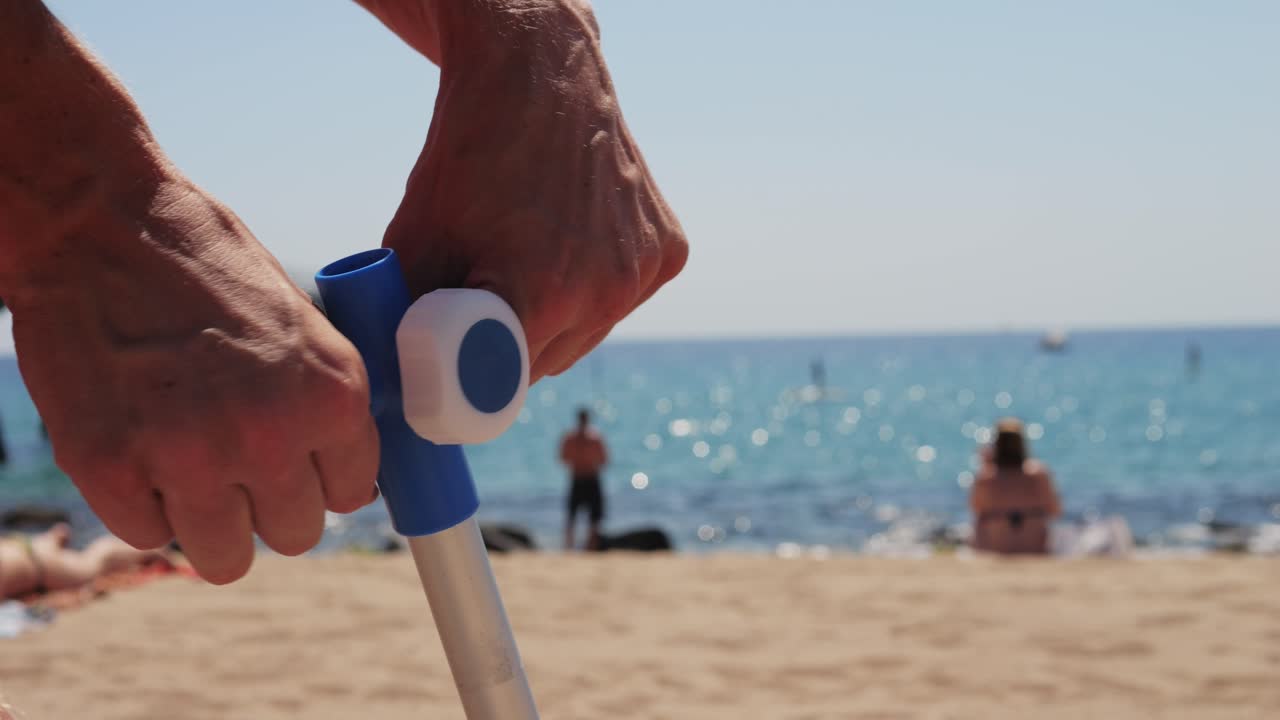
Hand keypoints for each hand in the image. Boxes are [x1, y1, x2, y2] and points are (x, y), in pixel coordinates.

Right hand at [9, 176, 379, 583]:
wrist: (100, 223)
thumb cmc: (205, 265)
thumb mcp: (301, 325)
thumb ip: (322, 402)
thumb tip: (345, 479)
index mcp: (333, 394)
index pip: (353, 493)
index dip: (320, 479)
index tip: (295, 462)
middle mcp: (273, 434)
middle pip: (295, 533)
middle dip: (268, 505)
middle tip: (235, 461)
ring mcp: (191, 458)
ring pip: (226, 558)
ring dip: (209, 522)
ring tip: (187, 465)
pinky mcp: (111, 469)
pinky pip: (149, 534)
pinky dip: (142, 504)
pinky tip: (137, 446)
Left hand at [360, 0, 687, 379]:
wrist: (539, 75)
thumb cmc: (468, 154)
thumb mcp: (415, 238)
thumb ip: (401, 318)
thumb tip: (393, 379)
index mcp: (541, 295)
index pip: (499, 386)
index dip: (471, 381)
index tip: (455, 364)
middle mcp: (606, 291)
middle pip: (545, 365)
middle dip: (509, 350)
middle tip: (482, 301)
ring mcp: (644, 272)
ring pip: (587, 336)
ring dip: (556, 322)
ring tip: (529, 261)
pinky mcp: (670, 253)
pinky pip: (623, 301)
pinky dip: (596, 288)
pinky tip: (573, 242)